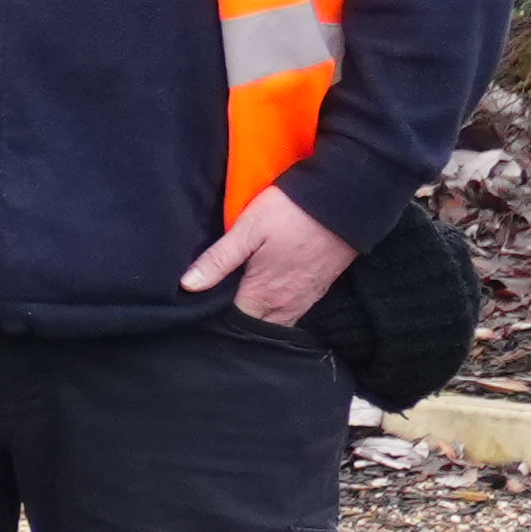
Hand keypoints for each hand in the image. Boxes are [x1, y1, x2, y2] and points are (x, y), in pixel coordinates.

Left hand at [182, 184, 359, 328]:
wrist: (343, 205)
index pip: (234, 324)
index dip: (215, 321)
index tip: (199, 313)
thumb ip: (218, 260)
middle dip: (236, 324)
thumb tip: (188, 285)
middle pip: (256, 327)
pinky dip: (277, 311)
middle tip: (215, 310)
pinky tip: (265, 296)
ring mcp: (305, 299)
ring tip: (237, 304)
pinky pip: (294, 312)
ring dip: (259, 319)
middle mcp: (286, 305)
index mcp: (263, 295)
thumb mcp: (247, 231)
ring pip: (276, 322)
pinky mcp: (318, 290)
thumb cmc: (291, 214)